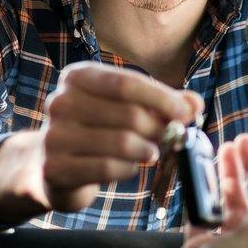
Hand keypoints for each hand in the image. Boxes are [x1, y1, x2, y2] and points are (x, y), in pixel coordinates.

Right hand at [0, 63, 201, 223]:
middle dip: (159, 129)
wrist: (52, 167)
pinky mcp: (56, 168)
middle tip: (170, 139)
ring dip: (146, 151)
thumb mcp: (126, 109)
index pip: (127, 83)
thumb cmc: (97, 132)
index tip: (186, 113)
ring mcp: (54, 136)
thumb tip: (195, 103)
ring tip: (150, 153)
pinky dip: (128, 169)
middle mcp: (61, 102)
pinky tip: (129, 167)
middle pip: (129, 114)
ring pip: (122, 142)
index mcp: (78, 77)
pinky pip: (108, 168)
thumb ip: (162, 104)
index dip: (162, 98)